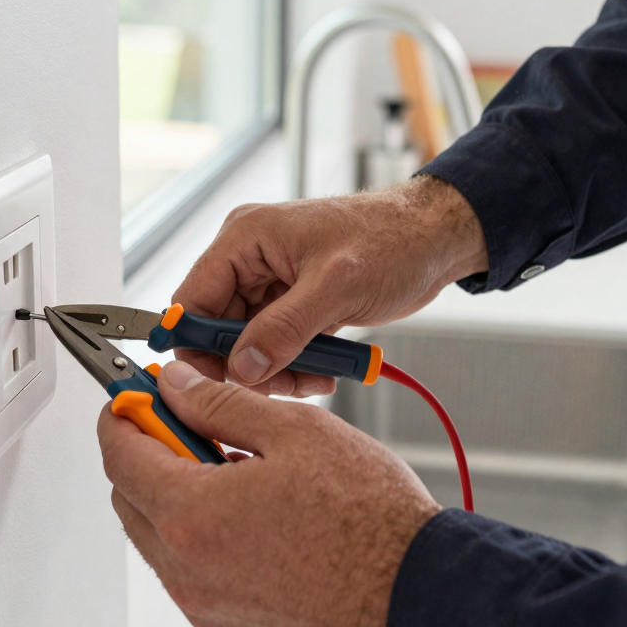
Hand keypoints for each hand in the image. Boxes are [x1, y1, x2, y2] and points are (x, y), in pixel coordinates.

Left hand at [98, 359, 440, 626]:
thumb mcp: (294, 432)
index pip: (120, 454)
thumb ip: (220, 405)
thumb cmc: (370, 520)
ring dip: (173, 496)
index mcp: (191, 515)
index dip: (125, 413)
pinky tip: (252, 511)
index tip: (140, 395)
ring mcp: (207, 605)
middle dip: (146, 453)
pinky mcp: (231, 625)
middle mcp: (187, 570)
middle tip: (188, 421)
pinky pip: (191, 571)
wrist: (417, 597)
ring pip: (158, 538)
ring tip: (235, 467)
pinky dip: (200, 535)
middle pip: (129, 498)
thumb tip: (176, 388)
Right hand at [173, 176, 487, 396]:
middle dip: (245, 364)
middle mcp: (249, 258)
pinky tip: (323, 372)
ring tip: (315, 380)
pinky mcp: (292, 301)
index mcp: (245, 238)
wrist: (433, 239)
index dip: (196, 346)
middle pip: (217, 328)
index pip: (192, 300)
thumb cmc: (392, 241)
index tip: (213, 386)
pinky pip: (274, 343)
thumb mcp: (336, 287)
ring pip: (247, 343)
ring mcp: (270, 281)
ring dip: (275, 370)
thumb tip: (242, 367)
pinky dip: (294, 364)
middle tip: (280, 388)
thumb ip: (284, 329)